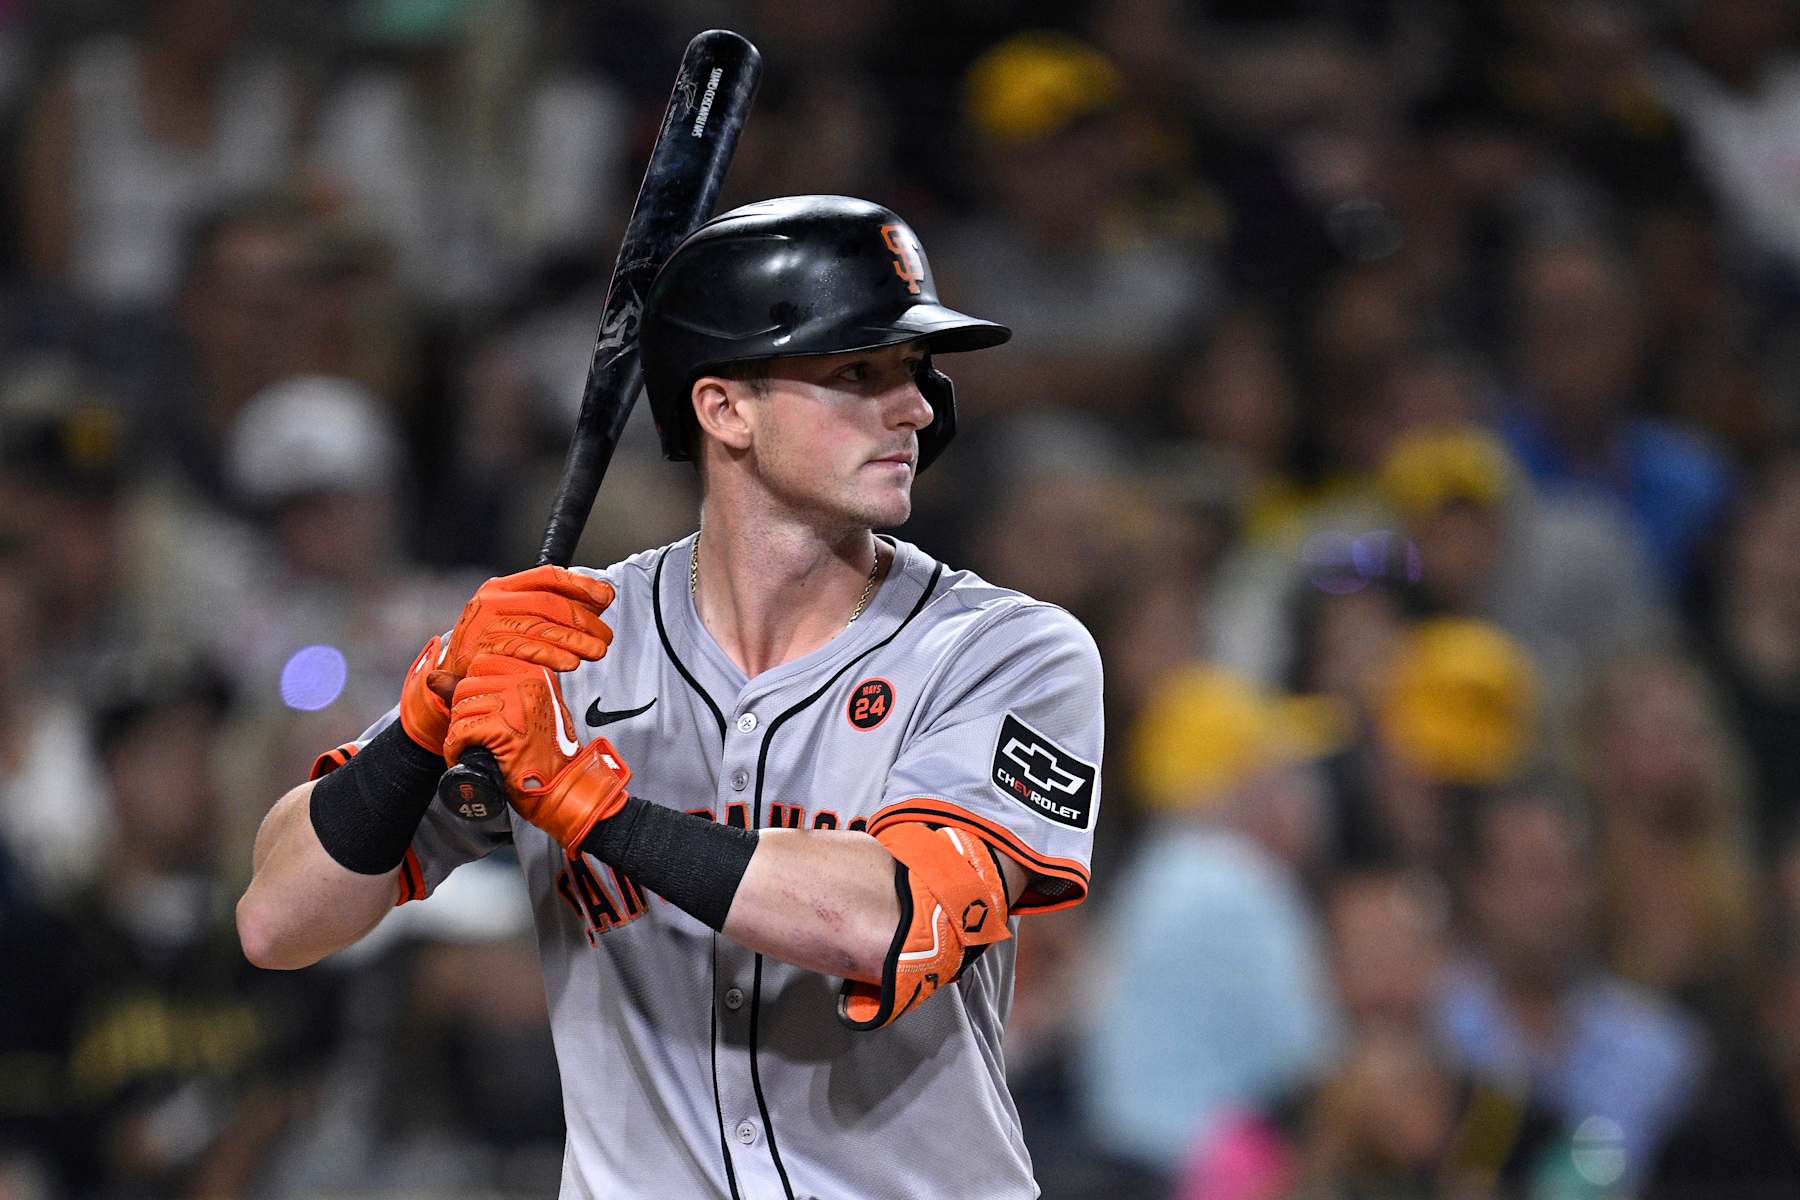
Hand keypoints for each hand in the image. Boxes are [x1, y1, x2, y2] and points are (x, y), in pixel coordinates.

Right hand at [398, 566, 615, 752]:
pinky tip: (571, 663)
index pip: (547, 576)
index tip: (607, 596)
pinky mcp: (482, 651)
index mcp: (502, 587)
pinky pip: (524, 650)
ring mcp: (485, 625)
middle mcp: (492, 601)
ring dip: (574, 640)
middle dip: (584, 619)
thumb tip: (602, 597)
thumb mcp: (520, 619)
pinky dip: (552, 656)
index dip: (581, 584)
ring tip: (596, 651)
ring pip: (539, 627)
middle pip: (548, 603)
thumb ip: (555, 609)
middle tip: (605, 637)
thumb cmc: (494, 647)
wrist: (453, 676)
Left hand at [445, 653, 631, 851]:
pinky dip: (455, 748)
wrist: (561, 787)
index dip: (473, 692)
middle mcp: (528, 682)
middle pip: (466, 686)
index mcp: (535, 673)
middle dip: (463, 714)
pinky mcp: (504, 729)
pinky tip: (466, 756)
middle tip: (478, 736)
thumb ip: (477, 690)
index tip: (485, 714)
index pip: (481, 665)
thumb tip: (434, 677)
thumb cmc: (541, 754)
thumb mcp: (516, 713)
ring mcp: (517, 704)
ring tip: (473, 748)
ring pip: (461, 709)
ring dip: (458, 734)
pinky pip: (461, 731)